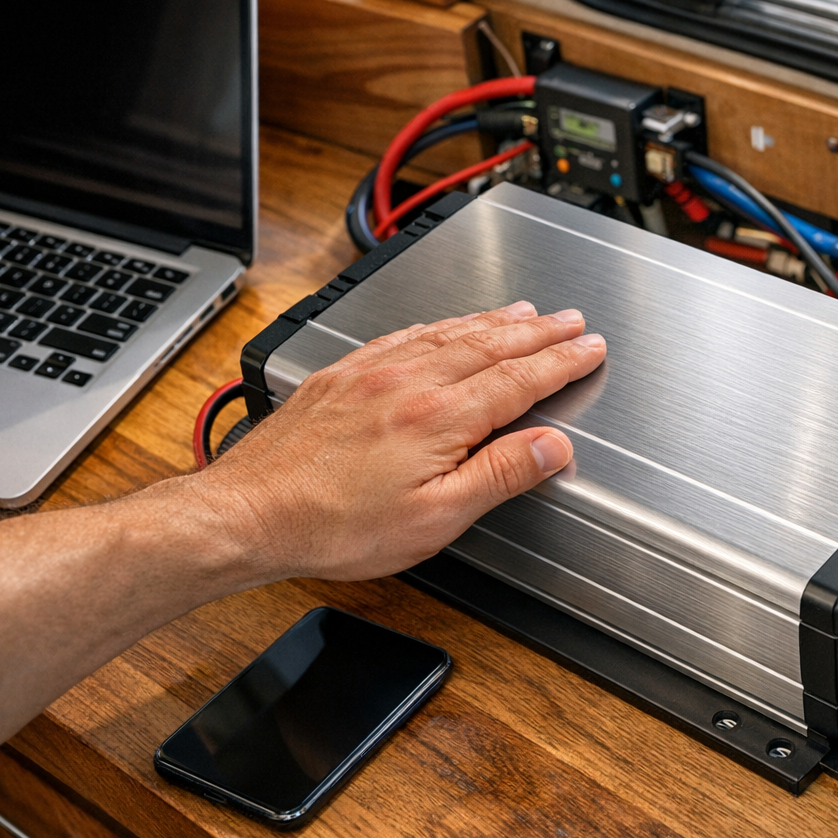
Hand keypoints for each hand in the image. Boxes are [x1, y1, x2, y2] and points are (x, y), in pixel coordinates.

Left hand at [197, 301, 605, 581]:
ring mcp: (371, 371)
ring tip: (526, 312)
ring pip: (449, 332)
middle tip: (571, 320)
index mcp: (438, 417)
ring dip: (495, 320)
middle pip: (490, 344)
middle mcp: (406, 381)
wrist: (249, 512)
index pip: (518, 379)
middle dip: (539, 331)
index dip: (561, 362)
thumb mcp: (434, 518)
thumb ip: (498, 475)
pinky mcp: (342, 374)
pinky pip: (406, 334)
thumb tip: (550, 447)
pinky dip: (442, 323)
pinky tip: (447, 324)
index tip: (588, 349)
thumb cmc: (333, 525)